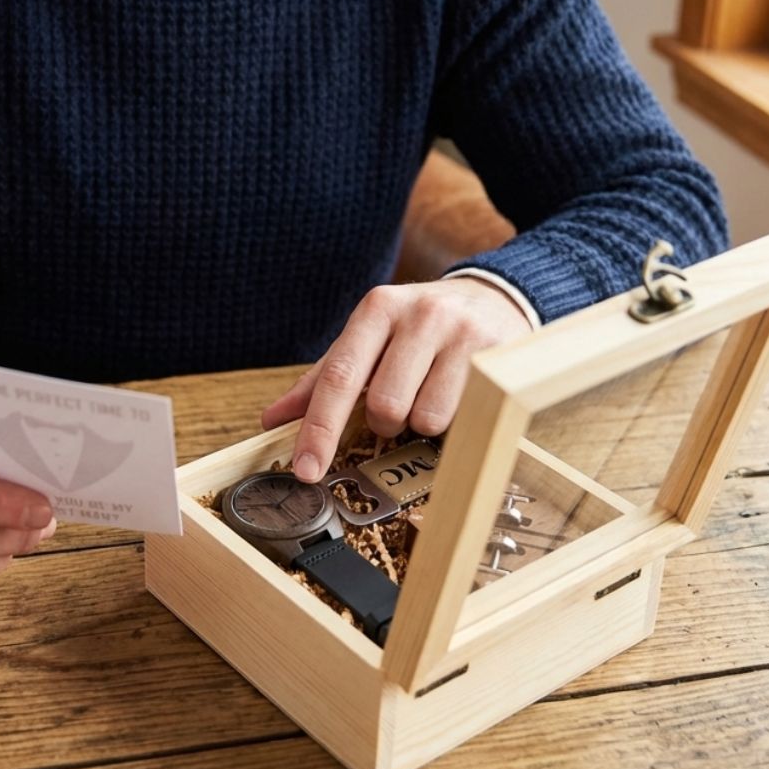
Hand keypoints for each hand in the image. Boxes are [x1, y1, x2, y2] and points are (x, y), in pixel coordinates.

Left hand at [261, 277, 532, 480]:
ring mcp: (462, 334)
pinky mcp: (496, 356)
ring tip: (433, 395)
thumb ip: (323, 379)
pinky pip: (463, 418)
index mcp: (377, 309)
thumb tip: (272, 419)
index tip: (306, 470)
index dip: (320, 429)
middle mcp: (419, 315)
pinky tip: (460, 397)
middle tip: (398, 406)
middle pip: (384, 405)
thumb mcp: (371, 340)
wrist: (494, 298)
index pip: (339, 377)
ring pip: (426, 418)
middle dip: (385, 422)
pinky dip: (454, 422)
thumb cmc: (420, 329)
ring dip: (422, 423)